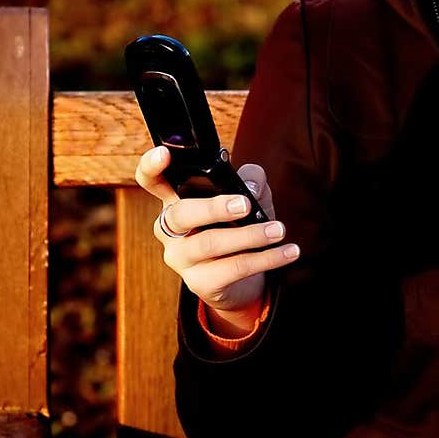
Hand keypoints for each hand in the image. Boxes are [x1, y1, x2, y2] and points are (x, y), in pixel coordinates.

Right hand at [134, 146, 299, 331]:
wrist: (241, 281)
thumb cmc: (239, 227)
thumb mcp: (248, 198)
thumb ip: (250, 182)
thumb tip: (251, 186)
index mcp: (175, 201)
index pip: (151, 181)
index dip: (151, 166)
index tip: (164, 154)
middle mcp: (170, 230)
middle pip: (180, 214)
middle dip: (214, 207)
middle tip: (246, 205)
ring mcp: (181, 258)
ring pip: (210, 243)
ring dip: (249, 235)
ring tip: (278, 230)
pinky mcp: (200, 283)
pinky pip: (232, 269)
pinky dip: (265, 259)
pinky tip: (287, 252)